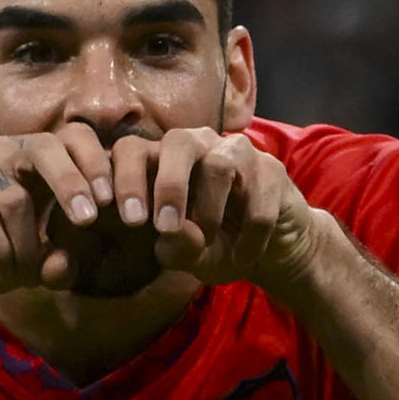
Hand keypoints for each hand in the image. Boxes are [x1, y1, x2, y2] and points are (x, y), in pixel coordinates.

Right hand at [0, 128, 110, 301]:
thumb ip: (58, 265)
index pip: (74, 138)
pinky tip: (3, 271)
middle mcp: (5, 151)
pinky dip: (0, 251)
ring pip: (15, 199)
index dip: (96, 164)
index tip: (114, 204)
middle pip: (46, 148)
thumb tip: (65, 264)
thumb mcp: (35, 264)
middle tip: (89, 220)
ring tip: (24, 275)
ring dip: (26, 247)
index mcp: (36, 159)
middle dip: (72, 184)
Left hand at [110, 129, 324, 288]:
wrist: (269, 253)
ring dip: (209, 210)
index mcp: (162, 161)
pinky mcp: (272, 170)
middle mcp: (198, 146)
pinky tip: (244, 259)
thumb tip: (172, 230)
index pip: (133, 149)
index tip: (130, 220)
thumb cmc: (215, 246)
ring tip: (207, 245)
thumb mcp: (188, 257)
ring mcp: (237, 153)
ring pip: (219, 164)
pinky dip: (248, 235)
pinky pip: (257, 197)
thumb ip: (174, 247)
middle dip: (169, 184)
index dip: (126, 178)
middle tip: (165, 227)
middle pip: (178, 141)